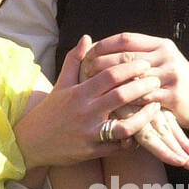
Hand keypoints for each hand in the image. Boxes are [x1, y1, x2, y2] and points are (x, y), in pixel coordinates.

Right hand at [20, 35, 188, 169]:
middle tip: (157, 80)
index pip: (109, 75)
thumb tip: (87, 37)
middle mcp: (84, 112)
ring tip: (155, 105)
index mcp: (78, 93)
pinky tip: (142, 130)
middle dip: (142, 86)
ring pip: (125, 125)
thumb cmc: (50, 111)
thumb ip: (74, 60)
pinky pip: (118, 146)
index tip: (145, 63)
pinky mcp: (91, 151)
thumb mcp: (60, 84)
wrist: (32, 142)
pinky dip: (132, 140)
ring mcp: (89, 133)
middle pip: (121, 96)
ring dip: (144, 116)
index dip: (130, 68)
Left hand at [83, 32, 188, 131]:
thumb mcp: (162, 60)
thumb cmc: (176, 80)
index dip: (105, 44)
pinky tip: (112, 103)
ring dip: (111, 83)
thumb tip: (103, 48)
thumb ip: (139, 53)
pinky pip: (143, 97)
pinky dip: (127, 101)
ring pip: (133, 77)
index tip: (88, 51)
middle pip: (126, 57)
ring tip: (94, 87)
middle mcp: (166, 56)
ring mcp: (170, 75)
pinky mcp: (172, 95)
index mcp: (161, 44)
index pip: (127, 38)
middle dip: (103, 63)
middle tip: (86, 69)